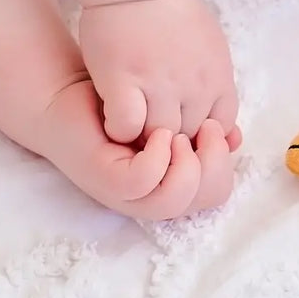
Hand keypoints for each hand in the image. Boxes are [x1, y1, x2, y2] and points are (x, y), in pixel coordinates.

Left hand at [38, 77, 234, 218]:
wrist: (63, 95)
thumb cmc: (120, 99)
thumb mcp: (168, 110)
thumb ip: (200, 125)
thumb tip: (235, 135)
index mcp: (171, 179)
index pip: (217, 189)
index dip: (226, 163)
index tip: (221, 129)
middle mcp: (151, 193)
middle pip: (204, 200)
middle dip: (215, 165)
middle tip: (207, 131)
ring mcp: (126, 191)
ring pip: (174, 202)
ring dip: (186, 165)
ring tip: (179, 133)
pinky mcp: (105, 177)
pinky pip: (142, 182)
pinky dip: (156, 160)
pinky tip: (155, 132)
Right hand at [77, 0, 238, 144]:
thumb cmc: (172, 13)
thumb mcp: (211, 48)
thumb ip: (216, 85)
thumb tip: (231, 133)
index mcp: (218, 77)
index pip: (220, 129)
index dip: (198, 133)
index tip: (179, 123)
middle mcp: (196, 85)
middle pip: (187, 138)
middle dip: (169, 139)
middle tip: (149, 124)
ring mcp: (161, 84)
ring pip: (156, 137)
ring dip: (141, 135)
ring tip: (130, 118)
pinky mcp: (124, 79)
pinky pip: (125, 126)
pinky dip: (117, 127)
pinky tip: (112, 111)